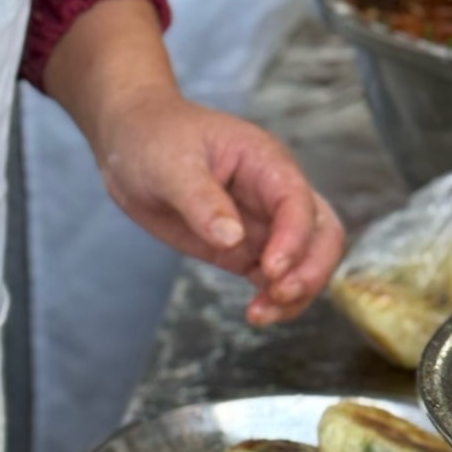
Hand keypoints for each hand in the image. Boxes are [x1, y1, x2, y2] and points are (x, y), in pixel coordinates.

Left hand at [91, 87, 344, 325]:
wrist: (131, 141)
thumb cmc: (154, 137)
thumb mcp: (171, 165)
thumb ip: (202, 201)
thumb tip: (232, 238)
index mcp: (264, 161)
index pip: (297, 201)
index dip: (294, 237)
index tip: (272, 269)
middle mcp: (273, 192)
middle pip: (320, 232)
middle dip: (310, 268)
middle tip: (279, 295)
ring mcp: (261, 222)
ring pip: (305, 260)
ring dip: (295, 291)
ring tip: (260, 314)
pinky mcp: (243, 247)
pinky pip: (274, 277)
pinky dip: (274, 298)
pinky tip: (256, 313)